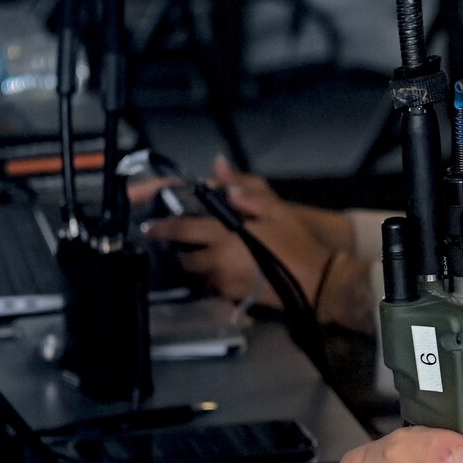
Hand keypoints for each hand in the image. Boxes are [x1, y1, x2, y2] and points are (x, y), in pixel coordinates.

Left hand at [140, 158, 334, 306]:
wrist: (315, 281)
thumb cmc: (296, 242)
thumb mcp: (276, 209)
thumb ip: (245, 188)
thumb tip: (218, 166)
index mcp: (225, 236)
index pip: (183, 230)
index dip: (162, 229)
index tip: (147, 228)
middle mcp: (218, 261)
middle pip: (185, 259)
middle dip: (182, 251)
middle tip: (187, 243)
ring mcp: (224, 283)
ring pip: (199, 275)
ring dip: (199, 265)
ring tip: (211, 256)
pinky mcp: (233, 297)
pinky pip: (215, 287)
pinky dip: (215, 278)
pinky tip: (230, 271)